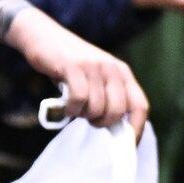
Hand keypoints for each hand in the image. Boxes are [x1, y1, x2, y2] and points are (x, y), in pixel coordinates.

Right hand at [1, 6, 148, 130]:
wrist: (43, 36)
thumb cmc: (69, 65)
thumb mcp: (96, 77)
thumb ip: (107, 97)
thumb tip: (116, 131)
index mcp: (122, 72)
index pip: (140, 105)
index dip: (136, 129)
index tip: (127, 146)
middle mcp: (112, 68)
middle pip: (118, 111)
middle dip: (103, 123)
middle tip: (89, 119)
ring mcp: (94, 67)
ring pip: (98, 108)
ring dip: (84, 115)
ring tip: (75, 108)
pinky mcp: (73, 67)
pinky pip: (79, 99)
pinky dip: (72, 108)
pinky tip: (66, 105)